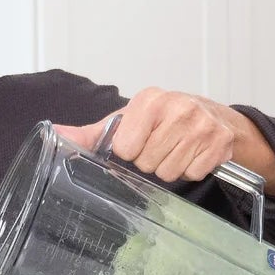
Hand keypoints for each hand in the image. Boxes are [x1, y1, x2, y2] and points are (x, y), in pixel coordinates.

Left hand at [54, 88, 235, 182]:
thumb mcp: (128, 121)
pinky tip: (192, 154)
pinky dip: (191, 169)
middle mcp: (177, 108)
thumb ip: (91, 134)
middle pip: (146, 163)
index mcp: (149, 100)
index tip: (141, 140)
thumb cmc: (164, 120)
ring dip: (170, 167)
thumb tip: (55, 134)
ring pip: (168, 172)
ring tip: (177, 149)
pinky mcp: (218, 143)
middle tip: (161, 145)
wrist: (214, 117)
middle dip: (151, 161)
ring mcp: (201, 125)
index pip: (125, 148)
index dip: (131, 150)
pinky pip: (192, 174)